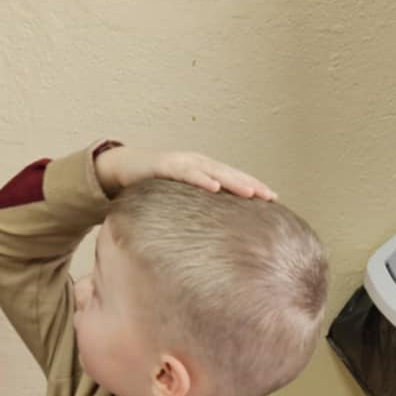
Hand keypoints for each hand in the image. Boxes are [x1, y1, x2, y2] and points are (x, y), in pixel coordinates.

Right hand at [94, 145, 275, 201]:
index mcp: (204, 172)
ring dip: (234, 182)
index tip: (274, 200)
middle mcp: (198, 164)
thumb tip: (214, 234)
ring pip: (214, 172)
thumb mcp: (180, 200)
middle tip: (272, 198)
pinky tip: (215, 187)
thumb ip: (197, 210)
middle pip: (231, 175)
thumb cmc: (153, 186)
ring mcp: (183, 162)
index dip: (254, 188)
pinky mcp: (166, 165)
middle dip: (252, 185)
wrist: (120, 169)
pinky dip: (202, 179)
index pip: (234, 180)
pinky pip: (187, 173)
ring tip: (251, 193)